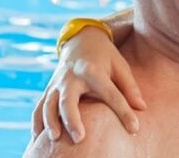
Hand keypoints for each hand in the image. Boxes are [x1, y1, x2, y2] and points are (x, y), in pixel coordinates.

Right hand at [31, 26, 145, 143]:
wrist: (82, 39)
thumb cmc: (105, 55)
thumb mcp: (120, 65)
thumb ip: (130, 87)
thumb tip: (141, 108)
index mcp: (93, 70)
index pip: (110, 93)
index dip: (123, 111)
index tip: (135, 127)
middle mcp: (72, 77)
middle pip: (68, 99)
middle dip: (72, 119)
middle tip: (80, 138)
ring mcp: (58, 83)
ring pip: (49, 104)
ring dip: (50, 122)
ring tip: (55, 139)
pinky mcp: (50, 88)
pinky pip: (39, 107)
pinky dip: (37, 122)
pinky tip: (38, 138)